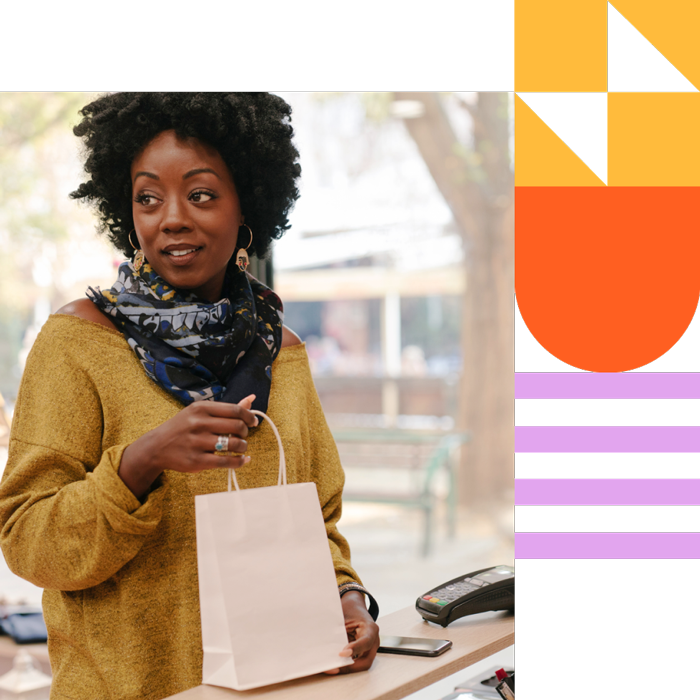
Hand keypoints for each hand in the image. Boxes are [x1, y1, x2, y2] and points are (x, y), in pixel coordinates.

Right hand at [119, 394, 258, 498]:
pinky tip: (242, 460)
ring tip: (240, 448)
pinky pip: (226, 462)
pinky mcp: (196, 461)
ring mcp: (197, 442)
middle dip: (246, 432)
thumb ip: (227, 408)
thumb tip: (252, 398)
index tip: (253, 422)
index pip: (235, 410)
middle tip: (243, 436)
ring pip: (234, 444)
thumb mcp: (200, 412)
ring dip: (243, 447)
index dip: (249, 417)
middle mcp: (199, 423)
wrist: (156, 447)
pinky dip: (239, 462)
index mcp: (201, 408)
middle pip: (238, 426)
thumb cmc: (184, 427)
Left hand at [324, 591, 379, 674]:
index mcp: (371, 628)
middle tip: (334, 668)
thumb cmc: (350, 610)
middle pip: (366, 661)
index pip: (366, 642)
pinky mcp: (363, 653)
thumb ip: (339, 631)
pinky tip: (334, 664)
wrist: (354, 606)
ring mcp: (370, 649)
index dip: (355, 649)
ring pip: (361, 664)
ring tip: (331, 668)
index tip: (341, 653)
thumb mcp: (344, 617)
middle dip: (350, 667)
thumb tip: (327, 645)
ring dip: (347, 667)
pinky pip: (356, 662)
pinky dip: (346, 664)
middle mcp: (373, 641)